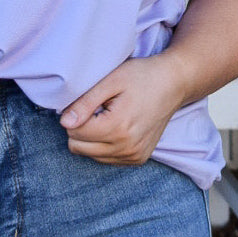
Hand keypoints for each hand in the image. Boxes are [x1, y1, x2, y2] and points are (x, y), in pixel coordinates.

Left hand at [59, 55, 183, 164]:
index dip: (74, 114)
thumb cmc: (141, 76)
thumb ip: (85, 103)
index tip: (88, 100)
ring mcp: (134, 156)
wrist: (173, 83)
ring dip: (91, 138)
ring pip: (91, 156)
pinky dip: (104, 145)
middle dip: (80, 128)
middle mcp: (127, 148)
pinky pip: (107, 160)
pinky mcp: (139, 159)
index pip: (74, 132)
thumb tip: (64, 122)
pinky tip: (115, 127)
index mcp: (118, 127)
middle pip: (79, 147)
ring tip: (107, 116)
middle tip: (96, 108)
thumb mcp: (111, 81)